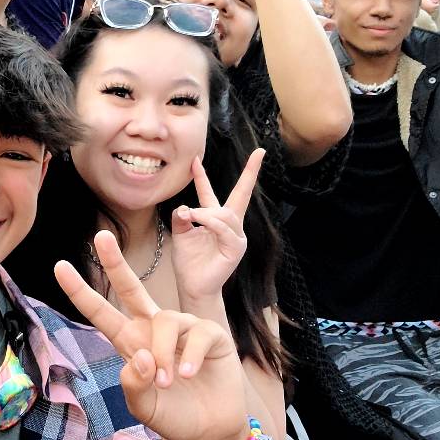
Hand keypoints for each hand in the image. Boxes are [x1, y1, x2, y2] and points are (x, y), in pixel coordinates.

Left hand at [54, 231, 247, 439]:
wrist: (211, 430)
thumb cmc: (174, 415)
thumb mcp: (144, 409)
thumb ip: (134, 387)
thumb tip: (140, 357)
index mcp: (130, 343)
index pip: (101, 314)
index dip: (81, 292)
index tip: (59, 266)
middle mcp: (153, 329)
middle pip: (131, 288)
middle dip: (115, 262)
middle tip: (101, 236)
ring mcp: (183, 329)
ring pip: (164, 322)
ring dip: (163, 353)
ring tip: (167, 381)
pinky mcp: (211, 334)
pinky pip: (196, 333)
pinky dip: (189, 355)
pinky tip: (189, 374)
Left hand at [171, 150, 263, 303]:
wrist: (193, 286)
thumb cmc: (189, 262)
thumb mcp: (180, 234)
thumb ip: (182, 218)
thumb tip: (185, 207)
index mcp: (214, 219)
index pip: (211, 192)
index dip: (202, 176)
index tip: (195, 158)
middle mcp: (229, 225)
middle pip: (241, 194)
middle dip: (251, 173)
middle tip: (259, 153)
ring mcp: (236, 236)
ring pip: (225, 214)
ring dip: (206, 213)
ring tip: (191, 217)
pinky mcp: (236, 248)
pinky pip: (225, 229)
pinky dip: (210, 222)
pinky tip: (198, 220)